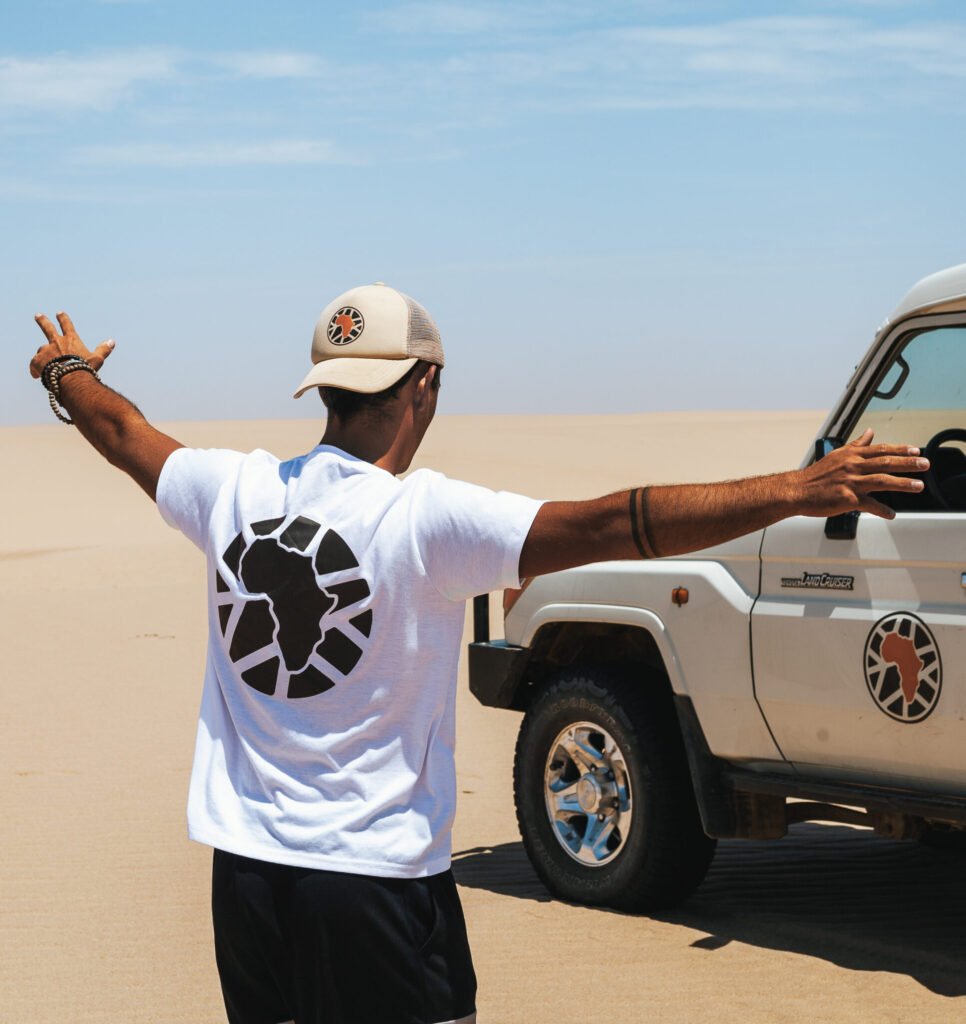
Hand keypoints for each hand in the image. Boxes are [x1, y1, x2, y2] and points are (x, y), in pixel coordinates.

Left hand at [29, 312, 115, 379]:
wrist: (71, 379)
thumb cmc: (85, 369)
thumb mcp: (97, 359)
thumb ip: (103, 349)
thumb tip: (112, 341)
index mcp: (71, 340)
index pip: (67, 325)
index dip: (63, 319)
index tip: (59, 313)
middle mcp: (57, 342)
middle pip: (48, 328)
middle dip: (43, 320)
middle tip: (38, 315)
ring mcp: (46, 350)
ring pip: (42, 351)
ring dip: (43, 356)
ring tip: (46, 366)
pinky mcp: (37, 360)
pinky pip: (34, 364)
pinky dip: (35, 369)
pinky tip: (36, 375)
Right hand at [795, 428, 928, 519]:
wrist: (797, 490)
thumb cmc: (816, 475)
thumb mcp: (837, 455)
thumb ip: (857, 445)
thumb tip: (870, 432)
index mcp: (851, 456)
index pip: (880, 449)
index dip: (900, 449)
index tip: (916, 450)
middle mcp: (852, 467)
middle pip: (885, 462)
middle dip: (908, 463)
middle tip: (924, 464)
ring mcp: (850, 483)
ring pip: (881, 481)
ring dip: (902, 483)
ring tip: (918, 486)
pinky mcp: (846, 499)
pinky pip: (869, 505)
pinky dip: (882, 510)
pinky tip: (891, 514)